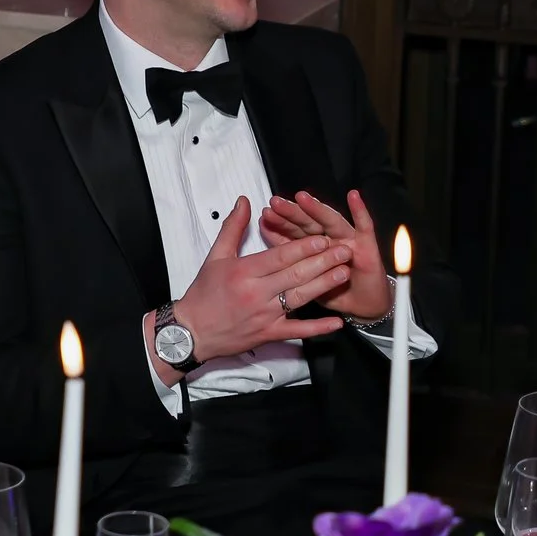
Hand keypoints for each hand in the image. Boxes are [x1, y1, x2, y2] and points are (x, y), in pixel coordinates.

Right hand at [165, 198, 349, 373]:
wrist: (192, 332)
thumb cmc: (204, 293)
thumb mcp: (215, 256)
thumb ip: (233, 227)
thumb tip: (244, 201)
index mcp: (244, 272)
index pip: (280, 256)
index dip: (304, 247)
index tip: (324, 237)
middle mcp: (256, 293)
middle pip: (295, 275)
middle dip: (323, 261)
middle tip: (345, 250)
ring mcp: (264, 316)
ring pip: (299, 298)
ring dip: (324, 285)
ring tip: (344, 273)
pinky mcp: (268, 334)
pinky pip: (297, 331)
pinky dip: (317, 328)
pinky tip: (336, 322)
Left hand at [261, 188, 392, 320]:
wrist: (364, 306)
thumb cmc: (335, 290)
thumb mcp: (307, 277)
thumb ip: (289, 255)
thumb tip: (265, 233)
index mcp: (315, 246)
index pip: (295, 232)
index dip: (281, 223)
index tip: (265, 214)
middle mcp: (331, 238)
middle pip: (309, 224)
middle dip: (292, 213)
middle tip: (276, 203)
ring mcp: (349, 239)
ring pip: (331, 221)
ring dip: (317, 209)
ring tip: (302, 198)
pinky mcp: (368, 245)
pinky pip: (365, 226)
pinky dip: (360, 211)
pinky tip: (353, 196)